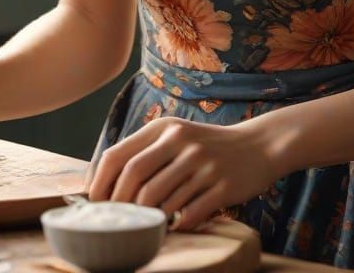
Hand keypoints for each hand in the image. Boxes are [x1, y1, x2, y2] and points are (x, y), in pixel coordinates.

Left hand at [86, 117, 280, 231]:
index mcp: (164, 128)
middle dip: (120, 205)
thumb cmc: (207, 147)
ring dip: (149, 219)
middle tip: (118, 222)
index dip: (100, 184)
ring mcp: (202, 164)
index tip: (95, 205)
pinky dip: (177, 225)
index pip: (118, 155)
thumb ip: (146, 152)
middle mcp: (181, 142)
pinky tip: (176, 226)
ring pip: (159, 200)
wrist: (258, 146)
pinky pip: (189, 214)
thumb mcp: (177, 136)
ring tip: (147, 226)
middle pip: (134, 177)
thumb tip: (104, 184)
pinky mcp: (222, 186)